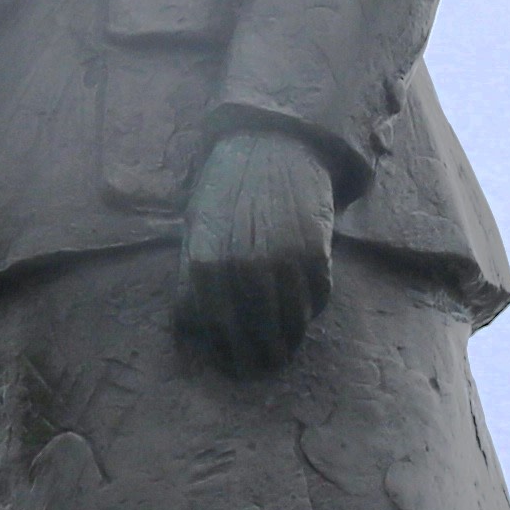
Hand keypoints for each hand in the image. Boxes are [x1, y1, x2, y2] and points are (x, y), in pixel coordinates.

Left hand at [176, 124, 339, 374]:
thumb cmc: (227, 187)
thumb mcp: (195, 228)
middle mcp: (241, 270)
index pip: (212, 328)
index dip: (223, 352)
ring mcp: (281, 264)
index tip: (231, 365)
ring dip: (288, 341)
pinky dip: (313, 309)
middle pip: (253, 334)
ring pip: (289, 324)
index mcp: (203, 264)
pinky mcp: (315, 254)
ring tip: (285, 350)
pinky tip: (305, 309)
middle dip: (258, 357)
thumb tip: (194, 329)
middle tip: (263, 366)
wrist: (273, 143)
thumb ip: (192, 278)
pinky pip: (317, 299)